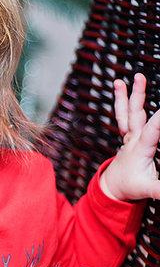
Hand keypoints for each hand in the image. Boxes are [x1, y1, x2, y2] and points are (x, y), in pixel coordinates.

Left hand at [100, 73, 159, 201]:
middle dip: (139, 95)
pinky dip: (123, 103)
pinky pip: (124, 116)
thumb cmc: (130, 187)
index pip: (154, 129)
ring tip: (127, 79)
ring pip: (128, 112)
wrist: (112, 187)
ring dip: (127, 94)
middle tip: (140, 76)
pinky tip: (122, 88)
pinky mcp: (127, 137)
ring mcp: (129, 137)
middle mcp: (133, 139)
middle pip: (136, 114)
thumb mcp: (148, 190)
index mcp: (141, 148)